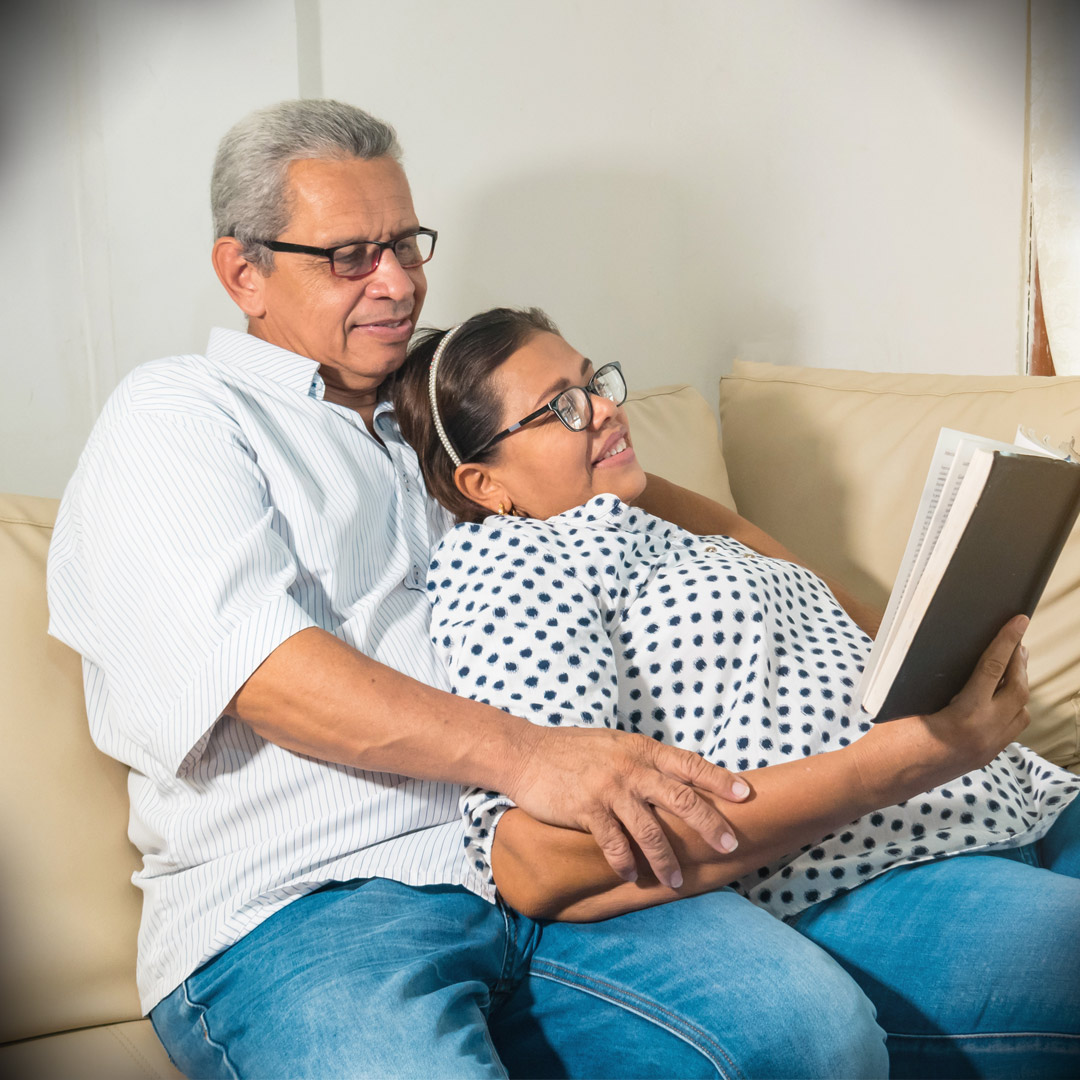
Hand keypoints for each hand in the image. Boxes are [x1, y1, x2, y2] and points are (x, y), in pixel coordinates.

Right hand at [502, 725, 749, 887]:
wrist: (527, 753)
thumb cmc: (573, 751)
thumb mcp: (615, 745)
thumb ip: (644, 761)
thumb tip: (675, 778)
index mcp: (642, 750)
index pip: (690, 764)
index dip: (719, 780)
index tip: (745, 795)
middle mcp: (631, 768)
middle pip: (682, 799)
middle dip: (710, 825)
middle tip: (730, 845)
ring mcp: (610, 789)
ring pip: (650, 829)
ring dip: (666, 859)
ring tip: (676, 881)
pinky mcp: (587, 809)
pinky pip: (614, 843)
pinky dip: (626, 863)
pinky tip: (632, 876)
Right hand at [854, 615, 1030, 798]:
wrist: (880, 777)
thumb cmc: (887, 737)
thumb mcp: (911, 702)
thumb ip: (943, 685)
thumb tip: (958, 659)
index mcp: (965, 717)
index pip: (994, 669)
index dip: (1007, 642)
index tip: (1019, 621)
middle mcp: (984, 735)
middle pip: (1018, 691)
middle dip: (1019, 663)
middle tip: (1016, 641)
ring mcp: (987, 750)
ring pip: (1021, 713)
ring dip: (1019, 688)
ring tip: (1010, 668)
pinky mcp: (983, 758)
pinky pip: (1010, 729)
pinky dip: (1010, 708)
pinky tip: (996, 698)